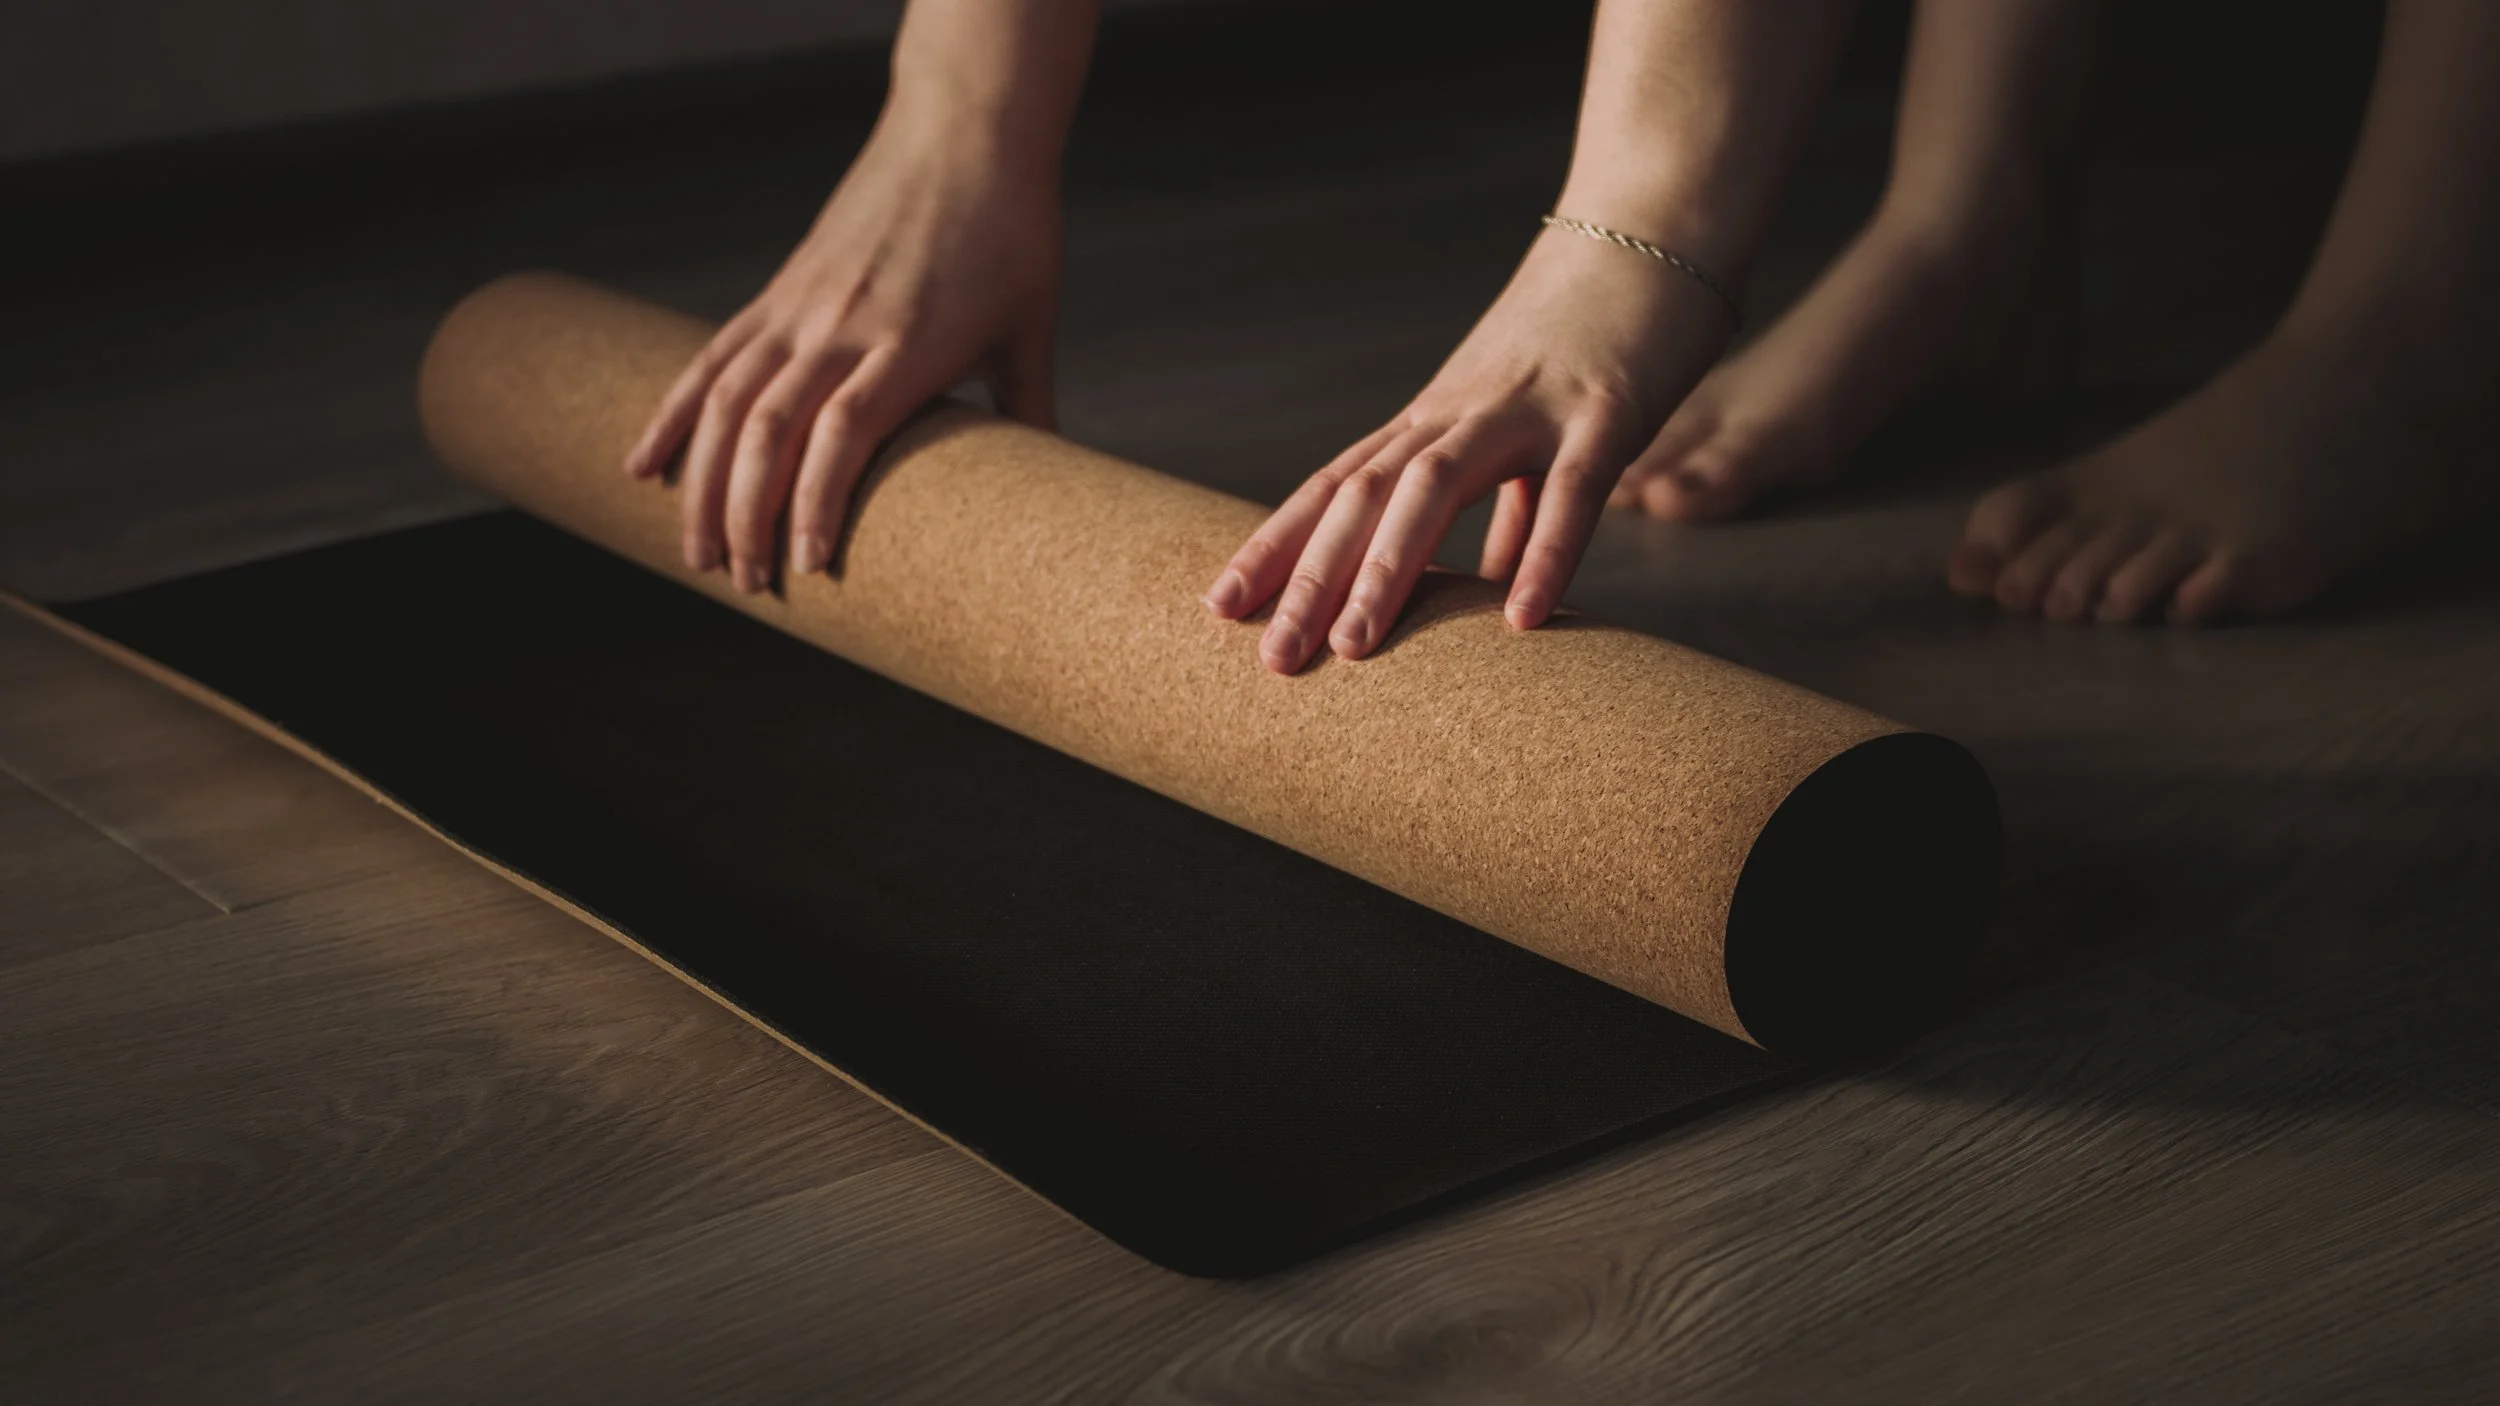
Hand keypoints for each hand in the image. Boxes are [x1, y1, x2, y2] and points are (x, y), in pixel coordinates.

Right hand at [623, 106, 1063, 591]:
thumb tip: (1055, 490)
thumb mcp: (1031, 328)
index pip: (844, 433)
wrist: (965, 131)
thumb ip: (1031, 411)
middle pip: (771, 429)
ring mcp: (800, 306)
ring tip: (693, 554)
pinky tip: (643, 465)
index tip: (810, 568)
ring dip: (701, 483)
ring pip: (727, 401)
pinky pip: (711, 358)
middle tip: (747, 588)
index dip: (817, 502)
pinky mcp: (779, 291)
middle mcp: (842, 324)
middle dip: (747, 516)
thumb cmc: (1011, 232)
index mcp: (908, 340)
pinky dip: (672, 413)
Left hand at [1203, 229, 1731, 672]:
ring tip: (1354, 650)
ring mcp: (1529, 405)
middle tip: (1271, 661)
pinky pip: (1571, 488)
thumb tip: (1495, 590)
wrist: (1656, 223)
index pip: (1337, 485)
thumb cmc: (1595, 335)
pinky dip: (1546, 552)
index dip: (1278, 545)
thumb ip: (1513, 512)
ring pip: (1437, 486)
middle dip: (1312, 579)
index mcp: (1437, 415)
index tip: (1222, 607)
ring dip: (1389, 568)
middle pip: (1364, 494)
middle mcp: (1462, 409)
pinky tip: (1523, 620)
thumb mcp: (1535, 430)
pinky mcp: (1607, 407)